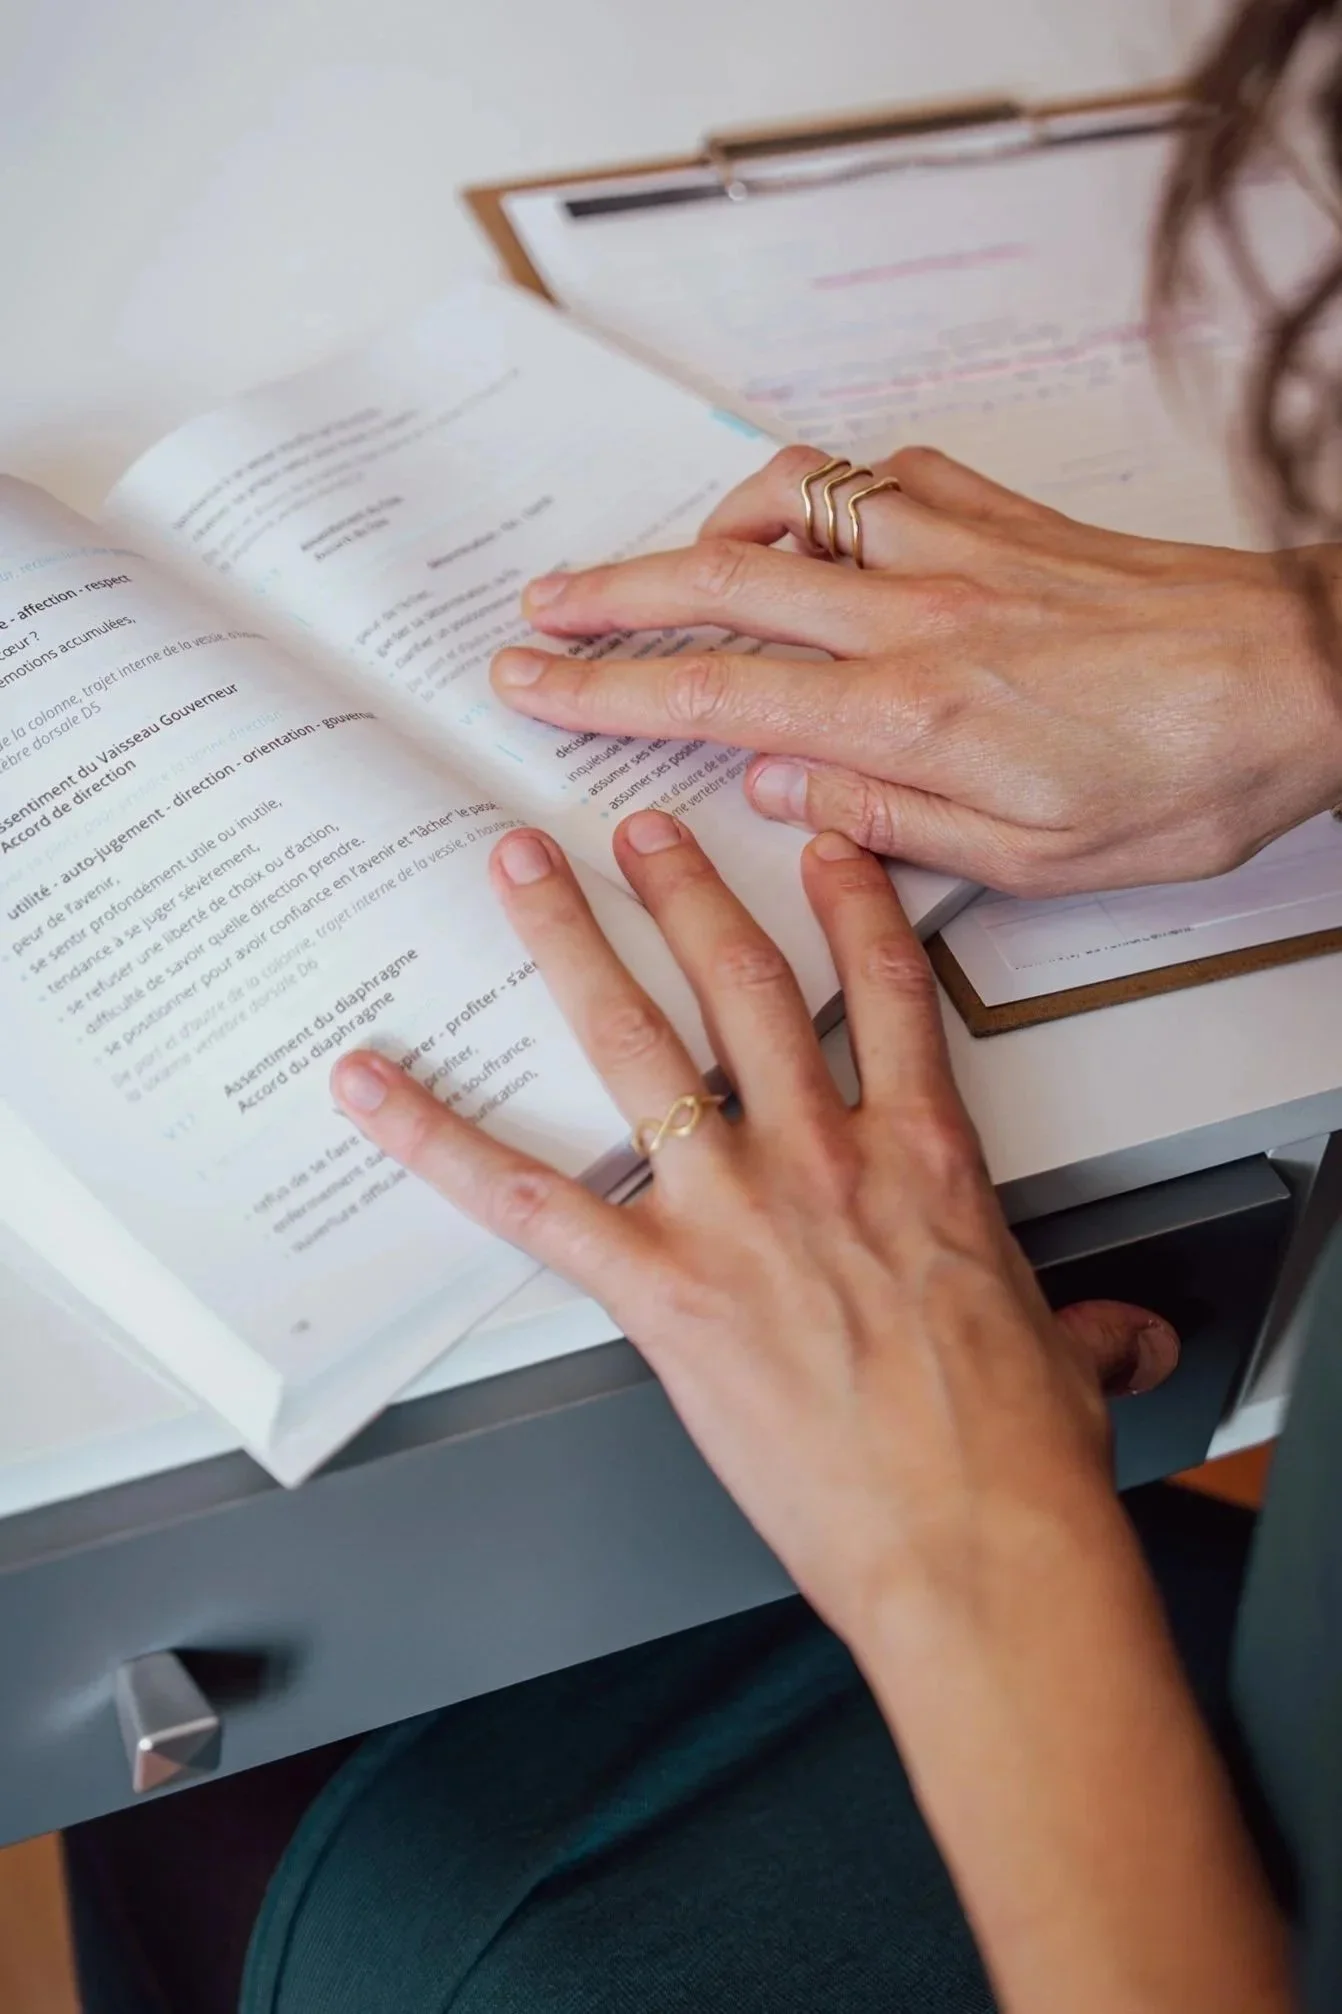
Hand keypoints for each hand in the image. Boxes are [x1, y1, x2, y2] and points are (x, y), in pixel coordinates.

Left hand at [331, 811, 1174, 1640]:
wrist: (979, 1547)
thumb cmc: (1014, 1459)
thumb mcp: (1063, 1362)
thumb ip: (1083, 1328)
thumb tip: (1121, 1340)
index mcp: (923, 1160)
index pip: (888, 989)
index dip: (850, 903)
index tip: (818, 849)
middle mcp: (822, 1162)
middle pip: (743, 983)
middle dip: (686, 891)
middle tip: (640, 832)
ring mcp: (735, 1219)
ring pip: (638, 1045)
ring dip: (575, 947)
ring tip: (528, 878)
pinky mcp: (664, 1294)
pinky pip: (529, 1198)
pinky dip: (443, 1140)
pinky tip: (383, 1093)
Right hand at [492, 445, 1341, 894]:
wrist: (1300, 676)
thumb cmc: (1184, 777)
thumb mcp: (1032, 857)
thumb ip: (889, 825)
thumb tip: (780, 791)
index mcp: (910, 718)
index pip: (713, 696)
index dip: (603, 687)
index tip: (529, 677)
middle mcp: (914, 617)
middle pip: (717, 582)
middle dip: (607, 594)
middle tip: (536, 603)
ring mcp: (953, 550)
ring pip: (787, 506)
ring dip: (700, 527)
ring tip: (658, 562)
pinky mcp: (998, 514)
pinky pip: (875, 480)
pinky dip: (814, 495)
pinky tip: (806, 524)